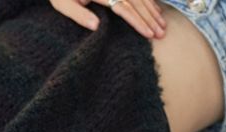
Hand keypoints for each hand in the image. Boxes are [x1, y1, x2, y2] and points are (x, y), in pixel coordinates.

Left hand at [49, 0, 166, 38]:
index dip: (137, 21)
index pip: (123, 8)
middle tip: (161, 34)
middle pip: (135, 1)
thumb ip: (78, 14)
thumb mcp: (62, 4)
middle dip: (150, 18)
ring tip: (163, 25)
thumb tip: (96, 26)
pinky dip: (148, 1)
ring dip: (152, 10)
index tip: (148, 34)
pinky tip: (156, 9)